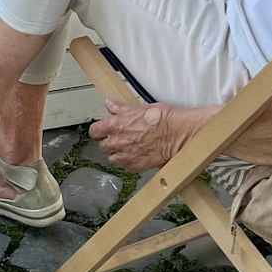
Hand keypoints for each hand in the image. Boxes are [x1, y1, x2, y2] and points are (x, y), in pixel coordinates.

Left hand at [89, 101, 203, 171]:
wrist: (176, 133)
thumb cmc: (161, 118)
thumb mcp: (138, 108)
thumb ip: (121, 109)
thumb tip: (110, 104)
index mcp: (115, 125)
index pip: (94, 131)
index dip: (98, 131)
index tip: (102, 131)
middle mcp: (117, 142)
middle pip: (102, 146)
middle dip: (109, 142)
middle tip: (119, 138)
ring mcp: (126, 155)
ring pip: (112, 158)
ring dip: (117, 154)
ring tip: (128, 149)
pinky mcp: (136, 166)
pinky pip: (126, 167)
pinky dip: (130, 162)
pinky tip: (138, 156)